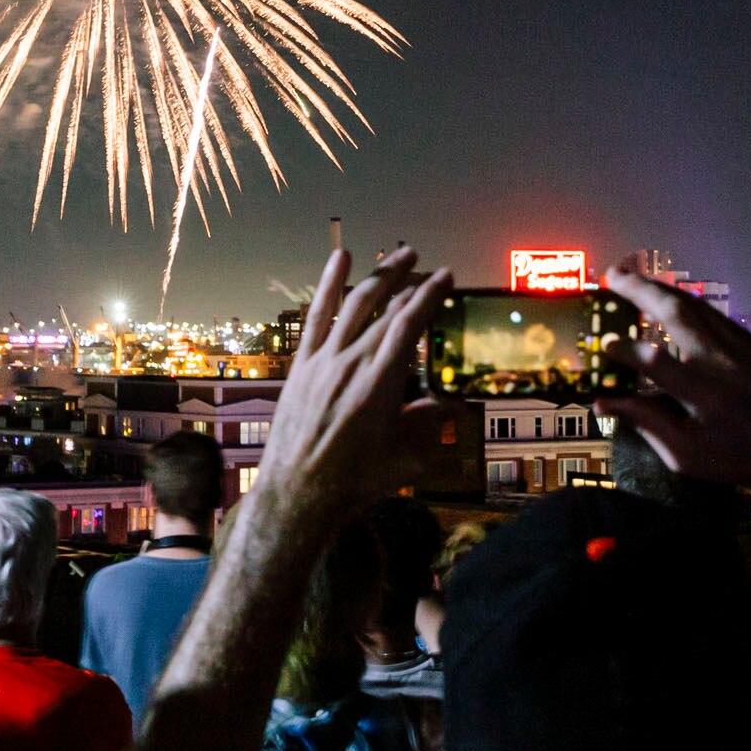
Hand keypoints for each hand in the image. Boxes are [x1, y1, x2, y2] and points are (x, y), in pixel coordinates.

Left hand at [252, 246, 451, 527]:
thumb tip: (452, 403)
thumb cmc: (356, 482)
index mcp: (380, 383)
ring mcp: (322, 361)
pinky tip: (341, 258)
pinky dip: (328, 285)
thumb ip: (431, 425)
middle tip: (430, 267)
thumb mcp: (408, 459)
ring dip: (379, 276)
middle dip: (411, 283)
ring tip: (401, 256)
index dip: (430, 296)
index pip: (410, 325)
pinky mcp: (302, 366)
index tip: (447, 277)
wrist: (298, 495)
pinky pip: (316, 317)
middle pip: (386, 309)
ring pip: (354, 305)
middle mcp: (351, 363)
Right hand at [598, 259, 750, 514]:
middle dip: (640, 290)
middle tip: (611, 276)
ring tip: (633, 278)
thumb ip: (646, 423)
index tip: (605, 343)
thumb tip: (603, 402)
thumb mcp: (686, 455)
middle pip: (677, 313)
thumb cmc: (738, 462)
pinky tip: (672, 299)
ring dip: (663, 289)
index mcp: (704, 396)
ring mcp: (745, 348)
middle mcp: (724, 363)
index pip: (653, 360)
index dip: (623, 349)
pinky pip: (718, 316)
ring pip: (699, 307)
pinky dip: (690, 304)